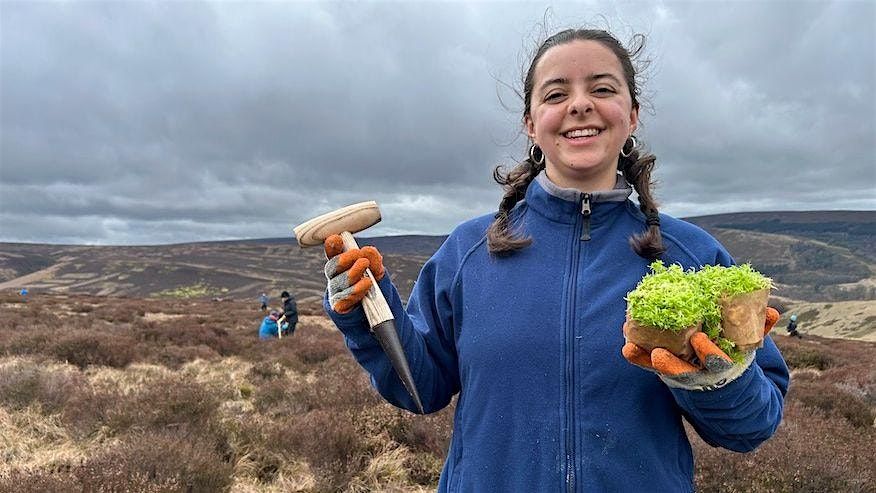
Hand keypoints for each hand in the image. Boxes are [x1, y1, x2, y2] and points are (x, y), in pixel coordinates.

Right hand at [323, 234, 384, 313]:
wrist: (379, 314)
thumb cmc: (376, 288)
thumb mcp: (378, 271)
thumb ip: (374, 260)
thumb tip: (368, 250)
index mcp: (342, 266)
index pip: (333, 254)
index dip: (332, 246)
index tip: (336, 239)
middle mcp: (335, 278)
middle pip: (332, 267)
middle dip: (344, 259)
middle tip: (358, 254)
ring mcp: (336, 293)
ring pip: (338, 282)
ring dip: (352, 273)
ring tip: (364, 265)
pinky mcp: (339, 308)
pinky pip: (343, 299)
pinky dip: (355, 291)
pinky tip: (366, 283)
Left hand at [622, 307, 779, 390]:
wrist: (720, 384)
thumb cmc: (732, 355)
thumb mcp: (747, 346)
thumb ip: (759, 329)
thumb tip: (774, 312)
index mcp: (720, 365)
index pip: (716, 361)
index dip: (709, 353)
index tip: (701, 340)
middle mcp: (698, 372)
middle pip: (683, 372)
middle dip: (671, 364)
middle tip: (659, 355)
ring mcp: (679, 373)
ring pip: (661, 369)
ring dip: (646, 359)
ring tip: (630, 347)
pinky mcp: (663, 370)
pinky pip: (647, 365)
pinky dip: (637, 357)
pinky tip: (626, 347)